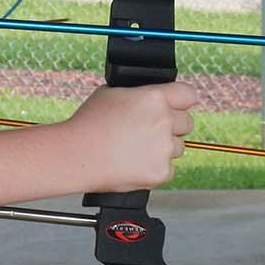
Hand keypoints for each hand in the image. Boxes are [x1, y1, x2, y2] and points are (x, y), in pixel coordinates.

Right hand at [63, 83, 197, 191]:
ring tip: (135, 148)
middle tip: (148, 130)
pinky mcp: (160, 172)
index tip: (175, 106)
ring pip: (178, 147)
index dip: (180, 100)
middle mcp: (163, 122)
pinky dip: (155, 167)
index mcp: (154, 98)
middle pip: (187, 122)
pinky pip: (168, 169)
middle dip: (171, 125)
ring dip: (163, 147)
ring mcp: (164, 149)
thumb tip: (149, 96)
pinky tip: (134, 162)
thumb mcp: (111, 93)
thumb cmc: (88, 124)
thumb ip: (139, 93)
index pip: (189, 94)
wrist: (75, 156)